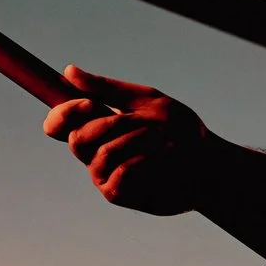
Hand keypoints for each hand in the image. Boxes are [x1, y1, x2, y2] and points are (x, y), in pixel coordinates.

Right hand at [41, 67, 211, 214]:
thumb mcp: (146, 101)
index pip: (57, 124)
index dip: (62, 114)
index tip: (90, 104)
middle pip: (76, 140)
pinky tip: (164, 155)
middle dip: (109, 126)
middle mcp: (93, 152)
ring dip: (137, 141)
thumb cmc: (178, 130)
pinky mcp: (116, 194)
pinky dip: (143, 161)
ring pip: (101, 155)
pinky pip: (118, 175)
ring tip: (164, 139)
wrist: (208, 163)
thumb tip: (68, 71)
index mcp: (95, 127)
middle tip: (144, 123)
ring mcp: (102, 174)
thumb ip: (107, 89)